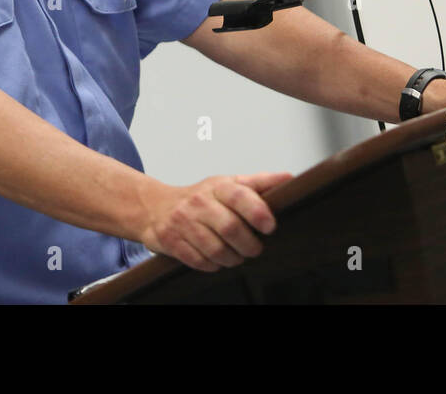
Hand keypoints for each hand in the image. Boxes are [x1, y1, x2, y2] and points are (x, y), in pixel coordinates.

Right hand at [138, 172, 292, 271]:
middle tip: (255, 248)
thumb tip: (289, 179)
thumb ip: (259, 183)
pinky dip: (213, 265)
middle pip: (230, 227)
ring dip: (233, 258)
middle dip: (249, 245)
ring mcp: (183, 222)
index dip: (257, 211)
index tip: (270, 226)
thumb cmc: (200, 197)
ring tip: (238, 256)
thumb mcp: (228, 184)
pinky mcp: (172, 241)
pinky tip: (217, 260)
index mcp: (217, 186)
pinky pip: (199, 261)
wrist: (155, 207)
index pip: (239, 195)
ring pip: (216, 249)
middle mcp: (199, 202)